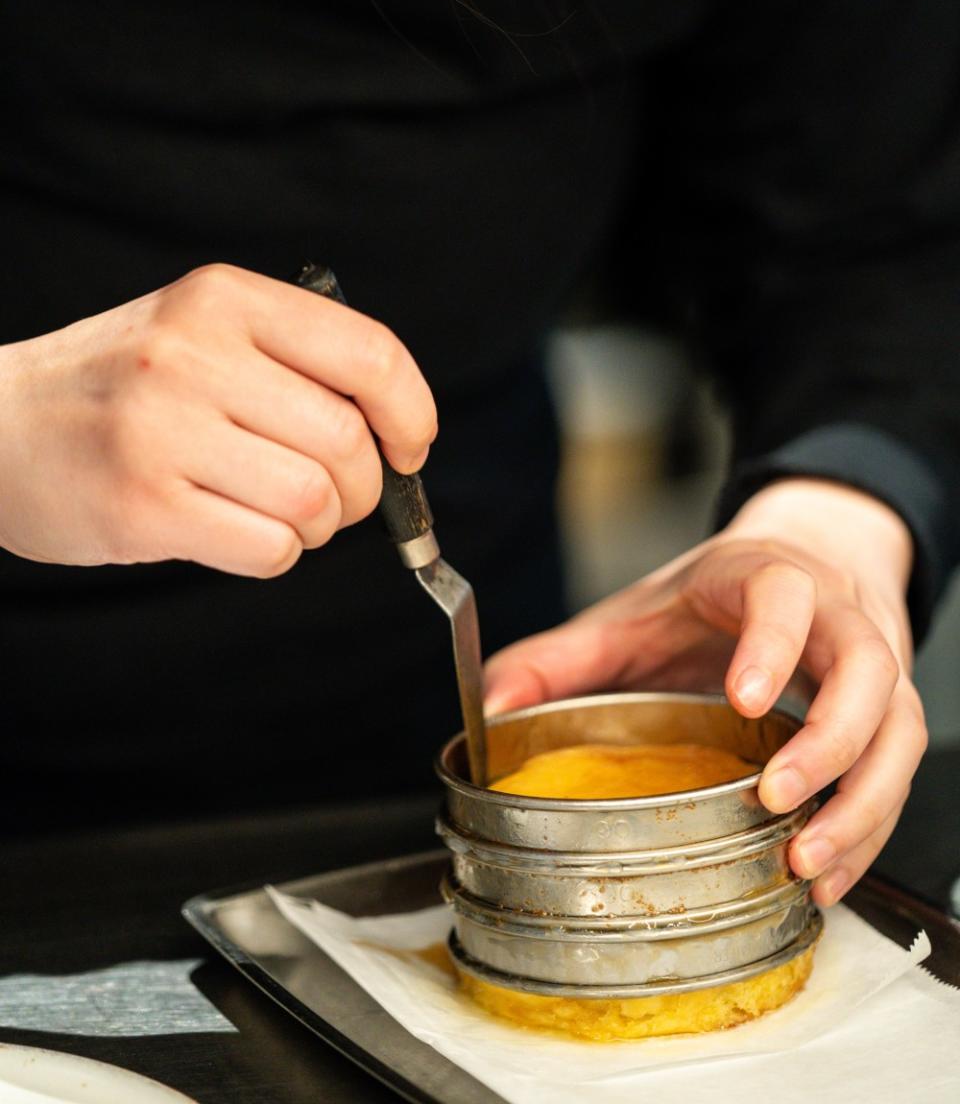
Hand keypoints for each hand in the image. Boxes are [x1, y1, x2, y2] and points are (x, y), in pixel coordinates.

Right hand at [0, 263, 435, 576]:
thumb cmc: (117, 387)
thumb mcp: (198, 330)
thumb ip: (291, 360)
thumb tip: (397, 431)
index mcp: (223, 300)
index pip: (368, 354)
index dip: (411, 411)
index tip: (411, 446)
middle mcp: (195, 355)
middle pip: (347, 441)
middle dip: (362, 487)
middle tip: (332, 495)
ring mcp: (164, 430)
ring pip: (314, 500)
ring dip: (318, 524)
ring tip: (281, 513)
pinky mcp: (143, 504)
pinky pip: (269, 547)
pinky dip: (275, 552)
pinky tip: (235, 530)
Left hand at [483, 479, 926, 906]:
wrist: (805, 559)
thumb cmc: (713, 597)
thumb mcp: (632, 614)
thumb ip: (561, 656)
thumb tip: (490, 706)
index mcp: (764, 578)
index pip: (784, 595)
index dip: (772, 645)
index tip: (744, 698)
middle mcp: (835, 618)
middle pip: (866, 669)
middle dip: (829, 740)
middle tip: (775, 795)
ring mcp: (874, 667)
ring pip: (899, 729)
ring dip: (861, 801)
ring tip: (804, 858)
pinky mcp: (891, 716)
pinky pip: (899, 774)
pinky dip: (871, 830)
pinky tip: (827, 875)